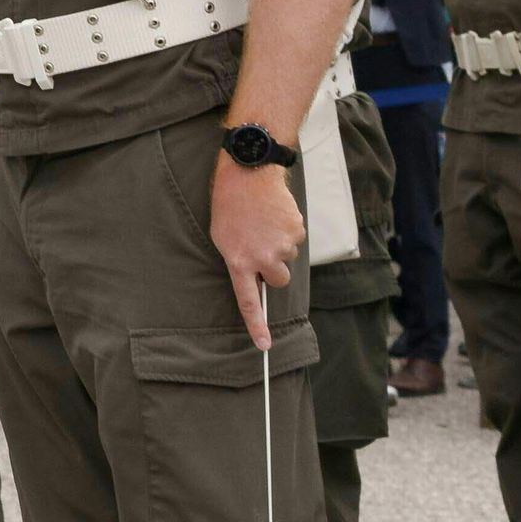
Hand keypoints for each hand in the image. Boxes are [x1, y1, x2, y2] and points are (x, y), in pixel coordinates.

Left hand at [211, 150, 304, 348]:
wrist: (249, 175)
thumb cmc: (229, 208)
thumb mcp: (223, 240)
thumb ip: (239, 263)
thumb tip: (258, 281)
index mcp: (239, 262)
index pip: (249, 302)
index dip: (257, 325)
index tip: (265, 346)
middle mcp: (263, 257)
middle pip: (279, 281)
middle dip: (274, 270)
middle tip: (262, 248)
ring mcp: (283, 245)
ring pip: (288, 258)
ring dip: (279, 246)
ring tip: (263, 224)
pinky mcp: (297, 231)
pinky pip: (296, 240)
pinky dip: (287, 232)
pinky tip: (274, 216)